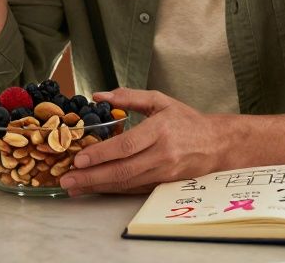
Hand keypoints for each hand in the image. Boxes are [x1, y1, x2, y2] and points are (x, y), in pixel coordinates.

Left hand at [59, 88, 234, 195]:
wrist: (217, 144)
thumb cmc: (186, 120)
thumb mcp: (160, 100)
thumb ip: (129, 97)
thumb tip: (98, 95)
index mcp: (160, 130)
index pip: (126, 146)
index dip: (101, 154)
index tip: (79, 158)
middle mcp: (162, 154)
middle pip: (123, 169)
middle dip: (92, 177)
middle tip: (67, 179)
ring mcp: (164, 172)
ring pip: (127, 183)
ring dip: (98, 186)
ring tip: (75, 186)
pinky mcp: (164, 184)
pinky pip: (134, 189)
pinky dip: (113, 190)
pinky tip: (95, 188)